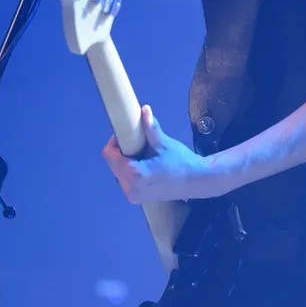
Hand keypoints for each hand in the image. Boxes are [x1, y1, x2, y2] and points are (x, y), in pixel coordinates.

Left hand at [102, 106, 220, 203]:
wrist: (195, 181)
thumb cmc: (181, 163)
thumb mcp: (164, 144)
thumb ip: (151, 128)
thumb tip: (144, 109)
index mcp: (135, 175)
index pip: (109, 155)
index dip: (114, 142)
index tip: (126, 134)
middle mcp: (130, 188)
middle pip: (113, 163)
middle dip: (120, 151)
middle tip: (136, 143)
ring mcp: (133, 195)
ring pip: (118, 171)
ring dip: (125, 161)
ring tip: (141, 154)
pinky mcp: (137, 197)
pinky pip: (125, 179)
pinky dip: (130, 170)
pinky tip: (144, 165)